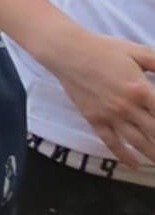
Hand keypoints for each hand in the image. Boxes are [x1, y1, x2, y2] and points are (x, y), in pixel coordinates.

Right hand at [44, 29, 154, 164]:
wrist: (68, 52)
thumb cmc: (103, 49)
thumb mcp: (137, 52)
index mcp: (141, 89)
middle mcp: (128, 107)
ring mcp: (110, 116)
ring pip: (138, 142)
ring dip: (153, 154)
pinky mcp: (94, 119)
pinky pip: (111, 143)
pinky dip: (124, 156)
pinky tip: (135, 165)